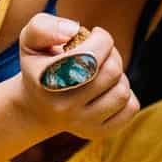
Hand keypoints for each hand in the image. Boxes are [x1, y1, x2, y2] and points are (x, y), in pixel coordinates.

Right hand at [16, 14, 139, 138]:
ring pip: (122, 92)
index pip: (91, 56)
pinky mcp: (97, 133)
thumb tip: (73, 31)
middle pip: (111, 72)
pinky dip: (126, 95)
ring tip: (104, 71)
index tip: (96, 34)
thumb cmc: (41, 65)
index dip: (103, 38)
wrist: (37, 107)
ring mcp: (81, 123)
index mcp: (46, 80)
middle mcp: (63, 107)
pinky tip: (108, 90)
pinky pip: (131, 108)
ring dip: (119, 75)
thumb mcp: (30, 40)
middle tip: (101, 52)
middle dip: (112, 55)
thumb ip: (44, 27)